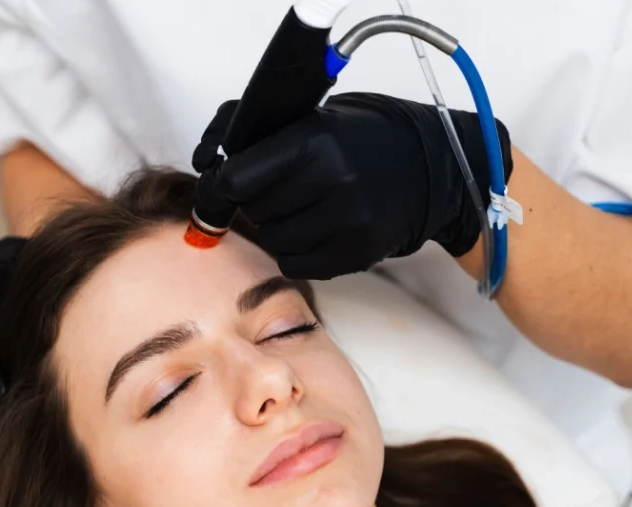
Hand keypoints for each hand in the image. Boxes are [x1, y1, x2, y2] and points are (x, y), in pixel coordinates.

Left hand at [193, 93, 513, 279]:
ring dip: (277, 227)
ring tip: (304, 206)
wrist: (428, 167)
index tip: (213, 194)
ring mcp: (348, 221)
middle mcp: (333, 181)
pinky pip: (296, 264)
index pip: (237, 179)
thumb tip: (204, 161)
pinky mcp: (358, 253)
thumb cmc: (358, 139)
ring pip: (274, 240)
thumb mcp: (308, 118)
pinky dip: (297, 250)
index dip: (217, 190)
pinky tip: (317, 228)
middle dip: (256, 202)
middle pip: (254, 211)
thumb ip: (248, 129)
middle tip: (281, 188)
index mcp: (315, 141)